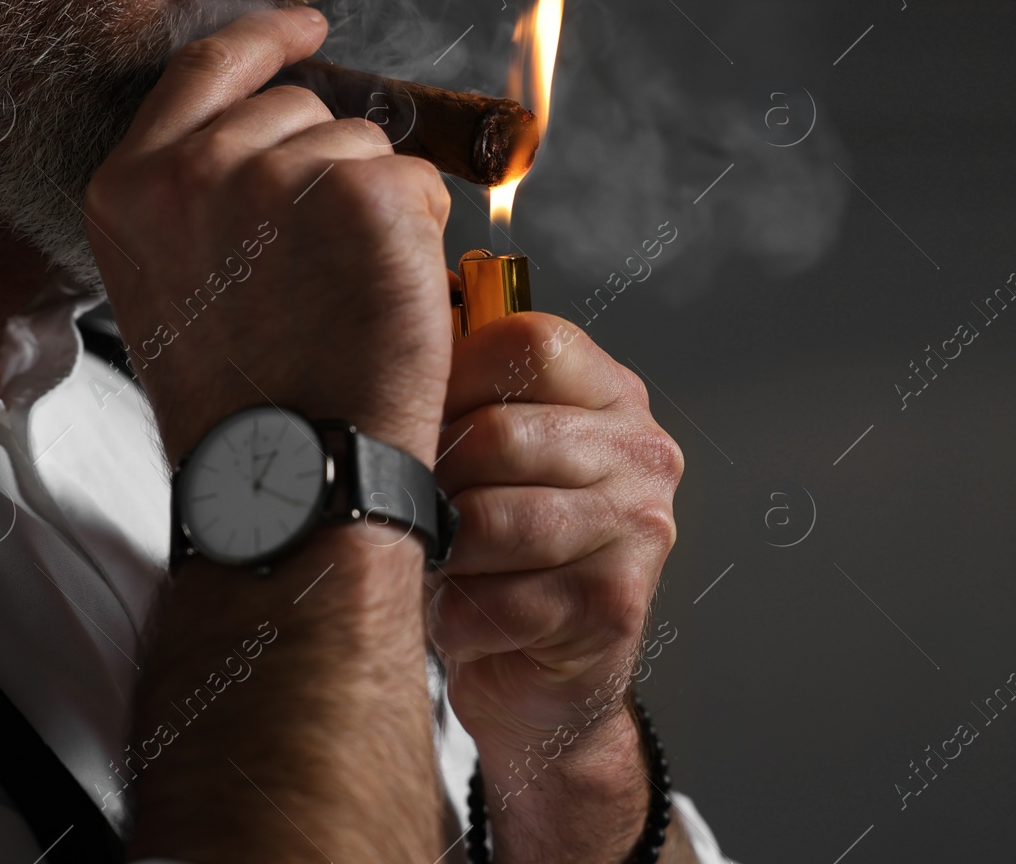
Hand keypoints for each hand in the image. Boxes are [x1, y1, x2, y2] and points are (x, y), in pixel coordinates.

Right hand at [83, 7, 453, 467]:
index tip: (308, 25)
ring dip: (377, 206)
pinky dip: (420, 232)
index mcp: (132, 185)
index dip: (266, 40)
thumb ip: (199, 195)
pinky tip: (385, 296)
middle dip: (329, 167)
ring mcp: (277, 175)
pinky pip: (416, 181)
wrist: (290, 473)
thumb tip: (274, 131)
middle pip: (299, 108)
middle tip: (323, 268)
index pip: (206, 68)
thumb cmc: (244, 401)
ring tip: (344, 297)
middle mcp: (194, 167)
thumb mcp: (174, 281)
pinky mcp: (361, 194)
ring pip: (365, 145)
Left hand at [430, 312, 682, 848]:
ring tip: (443, 564)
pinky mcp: (614, 604)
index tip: (421, 423)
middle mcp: (640, 451)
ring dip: (444, 555)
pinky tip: (467, 617)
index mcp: (610, 393)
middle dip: (434, 482)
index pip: (526, 343)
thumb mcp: (484, 451)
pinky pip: (495, 600)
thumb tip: (375, 338)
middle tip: (419, 512)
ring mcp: (638, 528)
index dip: (449, 380)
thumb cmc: (496, 552)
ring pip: (489, 522)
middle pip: (496, 435)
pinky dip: (457, 618)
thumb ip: (456, 387)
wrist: (538, 677)